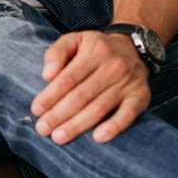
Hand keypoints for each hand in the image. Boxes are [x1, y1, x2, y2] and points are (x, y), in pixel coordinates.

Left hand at [30, 31, 149, 144]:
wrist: (134, 48)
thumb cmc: (97, 48)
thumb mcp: (75, 40)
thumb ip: (56, 53)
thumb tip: (47, 75)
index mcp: (95, 51)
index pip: (68, 78)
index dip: (50, 95)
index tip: (36, 110)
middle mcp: (113, 66)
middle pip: (81, 96)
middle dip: (59, 114)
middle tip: (43, 129)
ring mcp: (128, 83)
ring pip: (99, 108)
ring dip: (77, 125)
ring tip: (59, 137)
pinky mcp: (140, 96)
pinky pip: (127, 115)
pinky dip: (113, 127)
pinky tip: (97, 138)